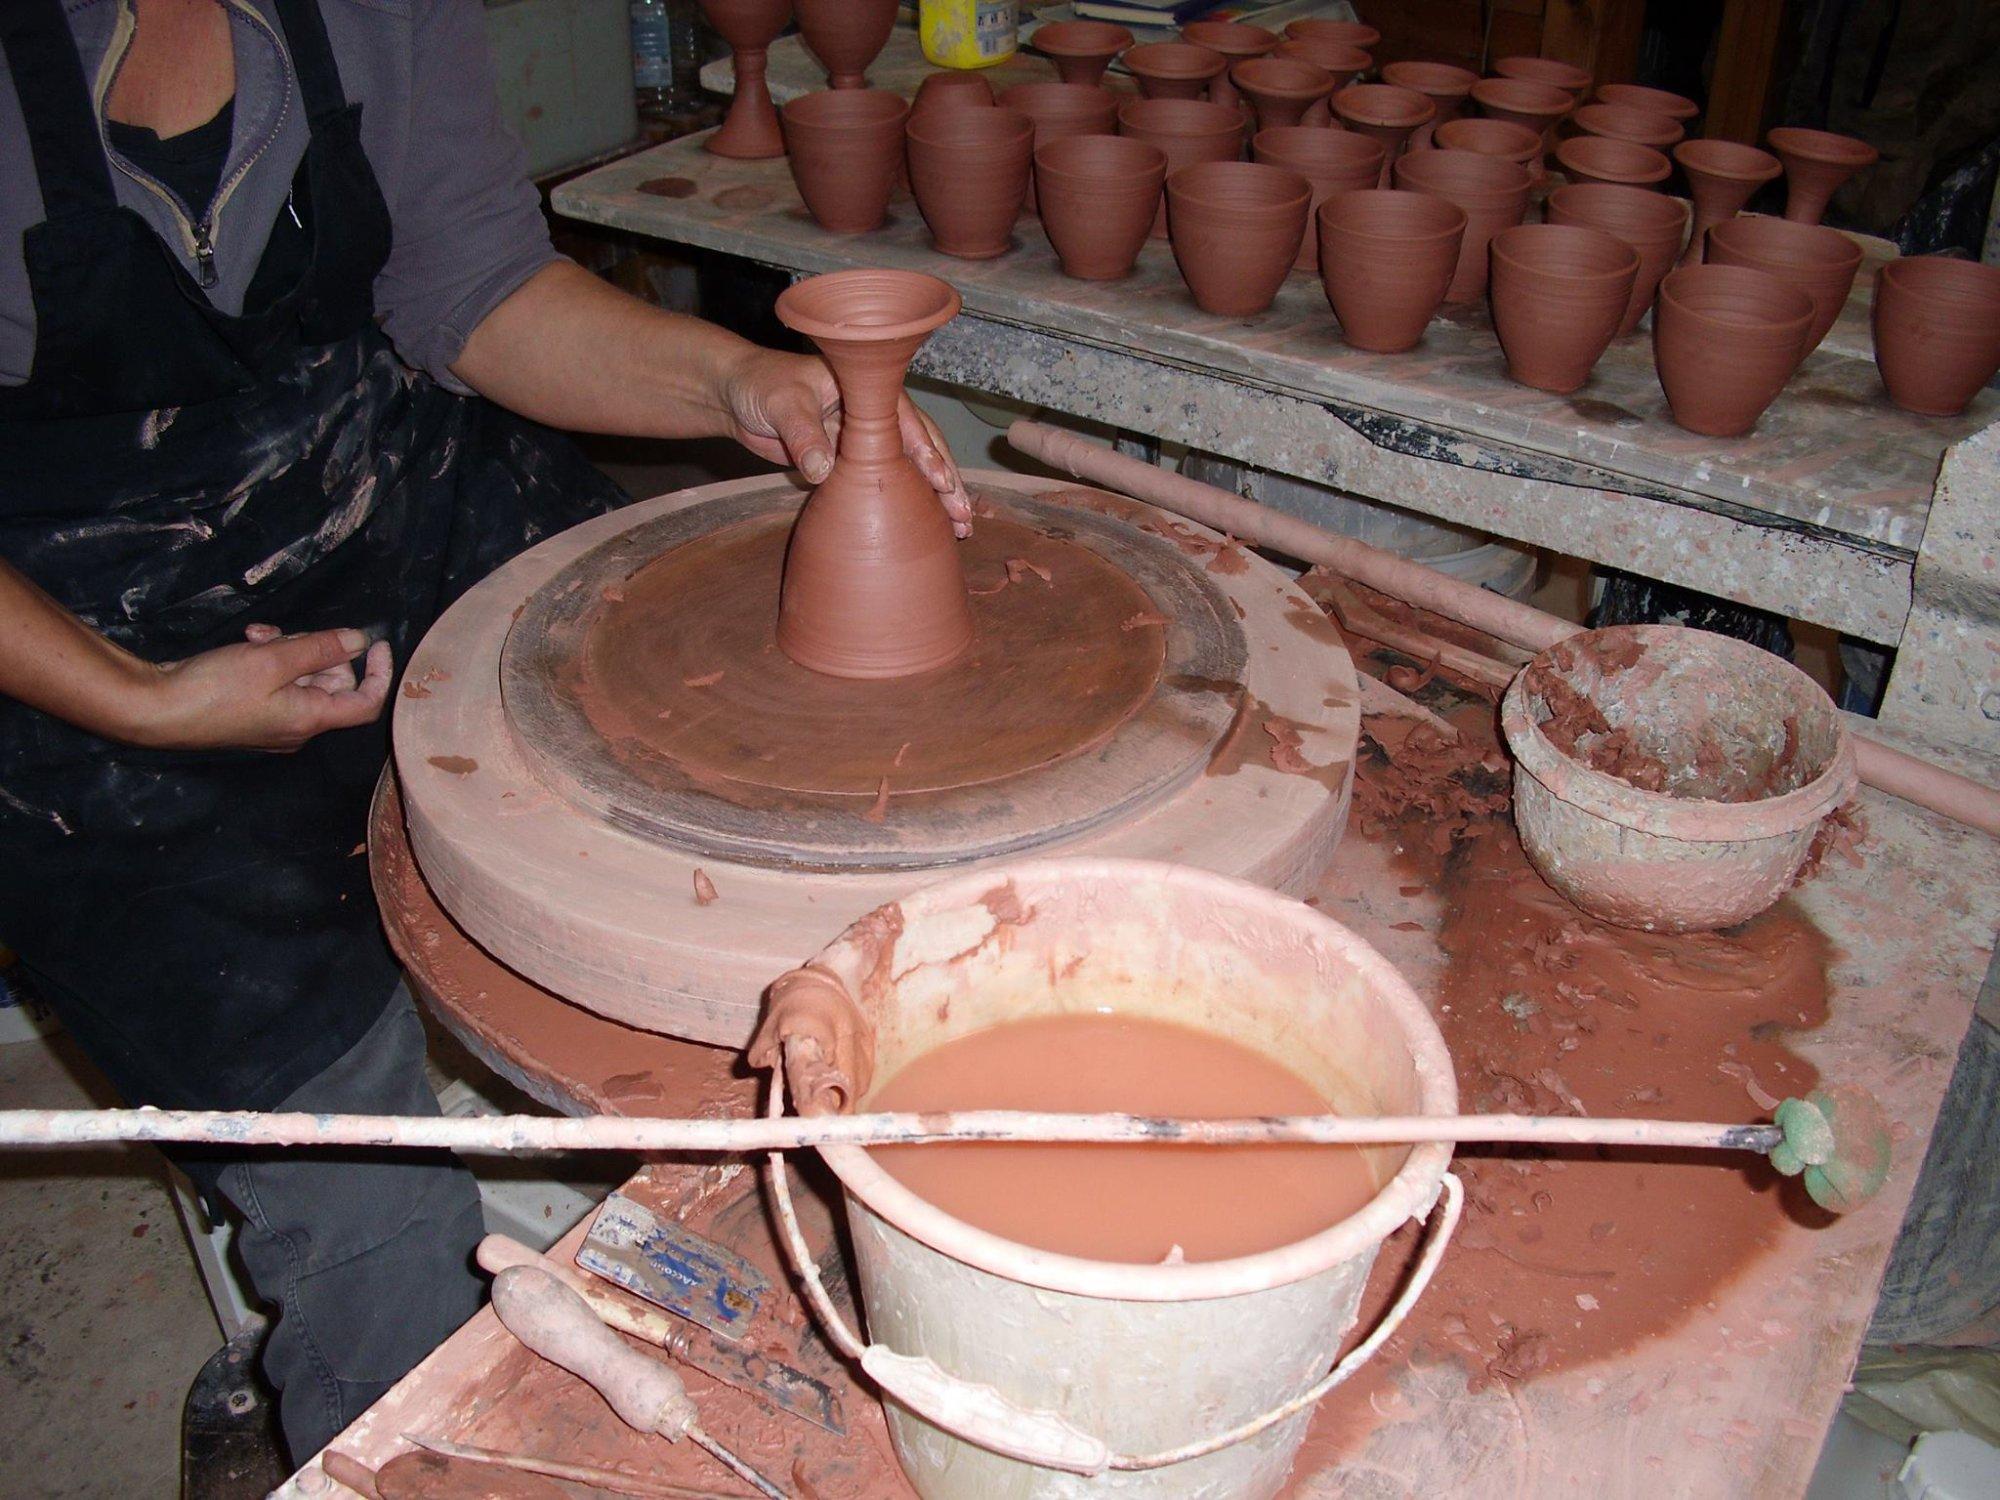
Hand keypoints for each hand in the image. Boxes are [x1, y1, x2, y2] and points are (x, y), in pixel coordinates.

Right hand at [124, 625, 393, 751]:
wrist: (155, 709)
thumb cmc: (216, 688)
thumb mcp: (272, 660)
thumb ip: (320, 648)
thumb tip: (359, 640)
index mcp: (311, 721)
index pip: (366, 703)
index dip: (380, 673)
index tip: (377, 643)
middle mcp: (298, 728)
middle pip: (332, 682)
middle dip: (315, 650)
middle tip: (285, 634)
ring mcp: (274, 722)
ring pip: (301, 676)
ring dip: (286, 648)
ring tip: (257, 635)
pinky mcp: (251, 712)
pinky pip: (276, 681)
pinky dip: (268, 659)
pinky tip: (248, 640)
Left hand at [721, 348, 974, 536]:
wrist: (739, 396)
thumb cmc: (763, 384)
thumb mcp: (782, 404)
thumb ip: (803, 436)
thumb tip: (822, 472)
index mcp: (868, 391)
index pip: (905, 423)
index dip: (925, 452)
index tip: (940, 480)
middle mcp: (876, 416)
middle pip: (920, 448)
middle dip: (945, 481)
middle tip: (963, 516)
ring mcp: (866, 442)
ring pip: (909, 470)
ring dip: (935, 498)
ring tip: (960, 529)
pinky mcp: (852, 465)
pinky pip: (886, 484)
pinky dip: (907, 504)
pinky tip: (927, 526)